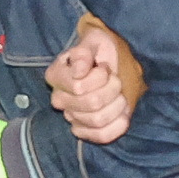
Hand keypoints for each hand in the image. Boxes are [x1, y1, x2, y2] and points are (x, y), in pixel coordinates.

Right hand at [49, 28, 131, 144]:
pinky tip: (123, 115)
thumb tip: (78, 72)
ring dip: (116, 106)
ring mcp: (71, 116)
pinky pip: (100, 136)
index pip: (78, 87)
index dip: (99, 77)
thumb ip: (84, 53)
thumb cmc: (101, 51)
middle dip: (112, 89)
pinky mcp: (85, 130)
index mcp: (55, 76)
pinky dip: (116, 127)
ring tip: (118, 95)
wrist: (113, 66)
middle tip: (115, 80)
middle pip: (91, 104)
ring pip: (97, 120)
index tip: (104, 68)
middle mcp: (59, 99)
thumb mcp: (94, 41)